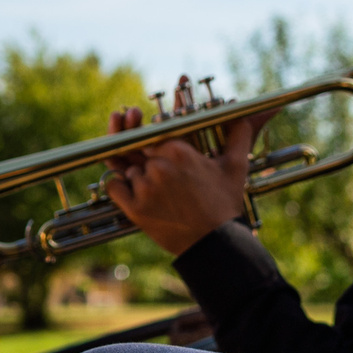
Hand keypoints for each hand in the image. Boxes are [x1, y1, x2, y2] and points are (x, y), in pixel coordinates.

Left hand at [101, 113, 264, 258]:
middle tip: (158, 173)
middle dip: (145, 160)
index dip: (152, 141)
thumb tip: (239, 109)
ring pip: (129, 171)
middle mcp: (159, 166)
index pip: (154, 135)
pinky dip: (119, 187)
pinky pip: (113, 186)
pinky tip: (133, 192)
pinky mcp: (135, 208)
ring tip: (160, 192)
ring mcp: (145, 187)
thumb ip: (238, 132)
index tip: (154, 144)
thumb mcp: (235, 165)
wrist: (216, 244)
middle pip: (140, 153)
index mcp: (179, 150)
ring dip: (137, 177)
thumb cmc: (225, 204)